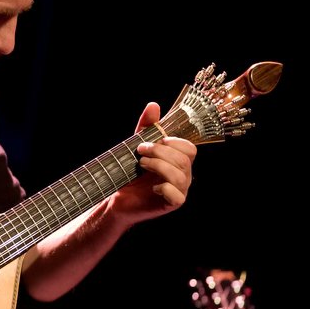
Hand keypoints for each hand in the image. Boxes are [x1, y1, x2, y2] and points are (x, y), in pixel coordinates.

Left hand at [108, 101, 196, 224]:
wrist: (119, 197)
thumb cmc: (132, 172)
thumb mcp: (138, 145)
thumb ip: (147, 127)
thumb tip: (153, 105)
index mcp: (179, 160)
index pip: (190, 148)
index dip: (172, 142)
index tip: (152, 141)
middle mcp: (184, 174)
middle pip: (184, 159)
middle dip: (160, 152)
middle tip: (140, 152)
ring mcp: (180, 190)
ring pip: (180, 175)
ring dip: (158, 166)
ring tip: (141, 165)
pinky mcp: (172, 203)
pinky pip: (176, 195)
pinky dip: (163, 187)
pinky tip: (151, 187)